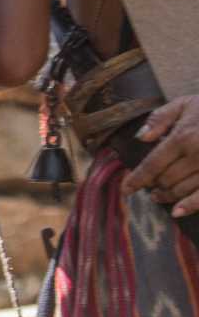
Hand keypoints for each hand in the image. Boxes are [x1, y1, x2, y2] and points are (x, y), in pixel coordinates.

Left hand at [123, 96, 198, 216]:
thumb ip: (160, 118)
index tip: (125, 189)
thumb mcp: (184, 104)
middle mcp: (198, 155)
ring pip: (183, 190)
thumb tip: (141, 138)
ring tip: (158, 196)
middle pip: (166, 179)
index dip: (137, 179)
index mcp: (184, 137)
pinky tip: (177, 212)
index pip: (153, 164)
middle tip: (148, 187)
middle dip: (153, 185)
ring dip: (167, 196)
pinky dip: (190, 206)